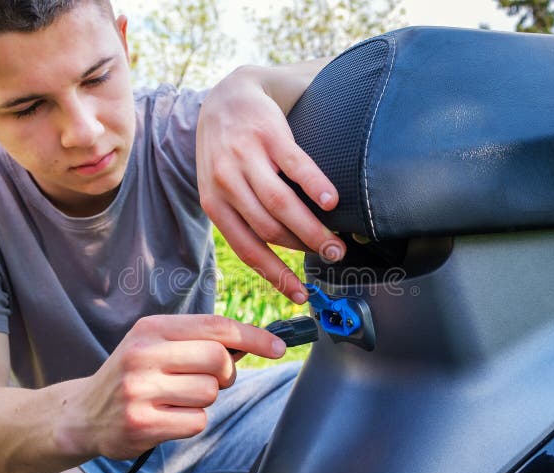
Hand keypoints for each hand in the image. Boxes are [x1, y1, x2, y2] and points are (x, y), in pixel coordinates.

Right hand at [77, 314, 285, 459]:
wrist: (82, 414)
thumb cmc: (133, 375)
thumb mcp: (156, 344)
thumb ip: (198, 340)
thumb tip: (255, 341)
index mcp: (151, 328)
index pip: (216, 326)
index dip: (254, 336)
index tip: (278, 346)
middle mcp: (143, 355)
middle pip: (219, 359)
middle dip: (226, 373)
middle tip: (211, 380)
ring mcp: (140, 390)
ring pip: (209, 393)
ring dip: (204, 399)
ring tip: (176, 399)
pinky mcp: (142, 424)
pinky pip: (196, 421)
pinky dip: (191, 421)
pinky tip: (167, 418)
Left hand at [196, 65, 345, 303]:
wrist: (227, 97)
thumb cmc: (228, 151)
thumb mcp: (221, 186)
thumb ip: (242, 217)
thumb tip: (274, 261)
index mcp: (215, 203)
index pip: (248, 248)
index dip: (276, 275)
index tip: (300, 294)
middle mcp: (226, 182)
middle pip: (270, 229)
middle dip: (304, 249)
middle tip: (333, 258)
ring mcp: (246, 157)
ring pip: (282, 204)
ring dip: (313, 228)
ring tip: (338, 242)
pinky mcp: (269, 135)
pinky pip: (295, 166)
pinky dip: (316, 186)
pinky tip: (332, 201)